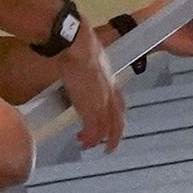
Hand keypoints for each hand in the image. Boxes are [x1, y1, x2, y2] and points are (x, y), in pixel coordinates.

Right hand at [58, 31, 127, 152]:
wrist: (75, 45)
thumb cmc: (78, 44)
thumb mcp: (87, 57)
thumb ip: (85, 66)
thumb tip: (74, 62)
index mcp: (109, 80)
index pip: (119, 103)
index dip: (117, 116)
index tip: (114, 125)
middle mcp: (109, 92)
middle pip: (118, 120)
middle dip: (115, 136)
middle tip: (109, 148)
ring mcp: (102, 101)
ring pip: (106, 128)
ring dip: (97, 140)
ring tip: (87, 146)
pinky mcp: (92, 108)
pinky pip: (93, 130)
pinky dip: (88, 138)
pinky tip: (81, 141)